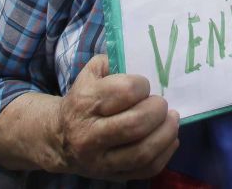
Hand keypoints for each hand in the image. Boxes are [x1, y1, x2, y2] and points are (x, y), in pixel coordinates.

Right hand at [53, 55, 178, 179]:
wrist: (59, 138)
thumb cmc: (83, 99)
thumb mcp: (90, 73)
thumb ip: (112, 60)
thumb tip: (141, 55)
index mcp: (85, 103)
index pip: (125, 91)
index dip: (142, 85)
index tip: (145, 85)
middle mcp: (89, 135)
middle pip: (135, 125)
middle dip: (157, 111)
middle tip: (162, 104)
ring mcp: (100, 160)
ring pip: (142, 152)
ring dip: (166, 134)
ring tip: (172, 120)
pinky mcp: (112, 176)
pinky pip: (145, 170)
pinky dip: (165, 154)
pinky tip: (170, 139)